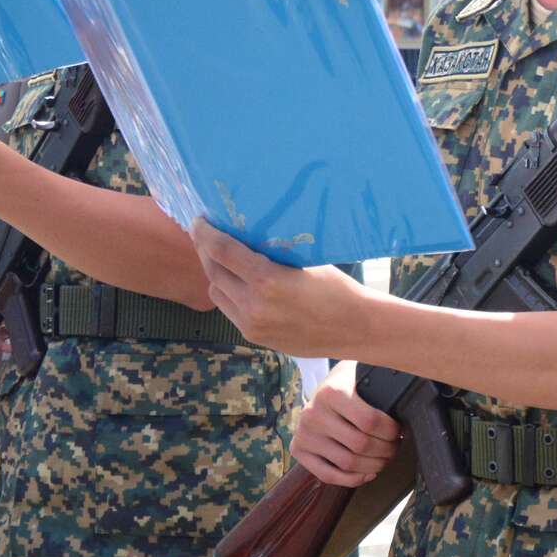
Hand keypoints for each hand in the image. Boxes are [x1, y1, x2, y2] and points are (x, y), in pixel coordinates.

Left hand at [191, 220, 369, 356]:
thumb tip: (246, 234)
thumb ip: (272, 253)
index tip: (200, 221)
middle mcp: (253, 304)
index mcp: (267, 280)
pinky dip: (229, 292)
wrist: (355, 328)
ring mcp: (251, 324)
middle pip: (213, 271)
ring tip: (223, 259)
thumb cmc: (338, 288)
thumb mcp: (305, 262)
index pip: (222, 251)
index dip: (206, 233)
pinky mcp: (254, 336)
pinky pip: (229, 309)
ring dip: (216, 273)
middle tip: (206, 235)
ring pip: (216, 291)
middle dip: (205, 250)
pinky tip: (239, 282)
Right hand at [291, 361, 397, 486]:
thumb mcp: (363, 374)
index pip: (370, 421)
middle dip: (386, 450)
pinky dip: (353, 479)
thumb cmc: (350, 382)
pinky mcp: (298, 451)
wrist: (322, 387)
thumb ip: (382, 386)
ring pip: (348, 463)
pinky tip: (368, 473)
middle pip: (360, 444)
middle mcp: (313, 414)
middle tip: (395, 446)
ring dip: (374, 466)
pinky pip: (328, 475)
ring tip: (385, 458)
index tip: (399, 430)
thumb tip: (407, 405)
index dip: (391, 430)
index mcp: (332, 392)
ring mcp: (303, 434)